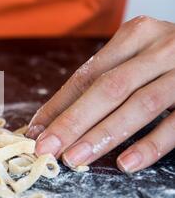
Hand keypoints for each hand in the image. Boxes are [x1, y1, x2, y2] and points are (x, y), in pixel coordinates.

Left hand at [27, 16, 174, 172]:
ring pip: (138, 105)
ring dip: (102, 135)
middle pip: (107, 89)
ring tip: (74, 158)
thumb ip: (103, 80)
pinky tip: (125, 163)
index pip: (87, 74)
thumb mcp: (137, 56)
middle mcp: (160, 48)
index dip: (58, 104)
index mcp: (136, 34)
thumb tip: (52, 119)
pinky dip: (150, 145)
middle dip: (72, 122)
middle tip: (46, 148)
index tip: (35, 130)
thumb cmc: (169, 57)